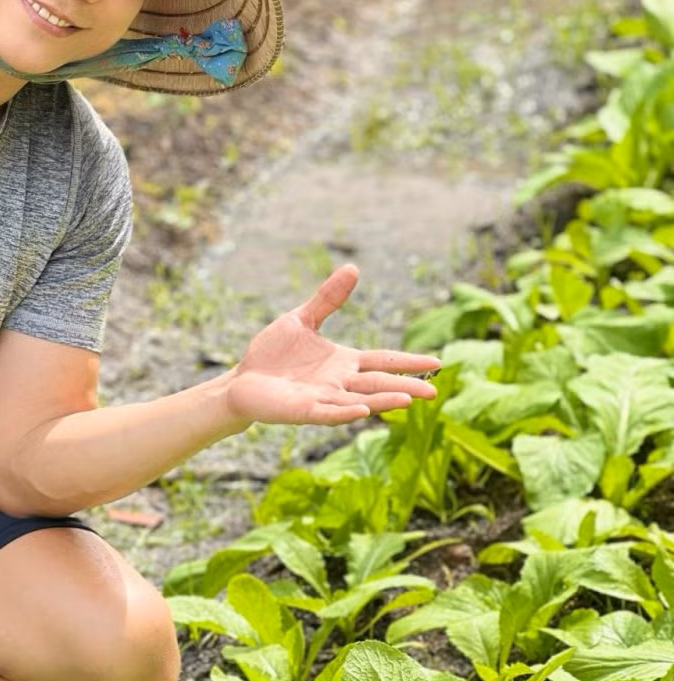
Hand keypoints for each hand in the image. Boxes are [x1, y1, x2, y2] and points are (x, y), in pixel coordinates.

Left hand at [224, 265, 441, 427]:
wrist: (242, 379)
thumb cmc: (273, 354)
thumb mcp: (302, 320)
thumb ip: (328, 299)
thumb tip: (353, 268)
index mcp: (343, 362)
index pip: (382, 361)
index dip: (407, 362)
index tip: (437, 362)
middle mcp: (339, 382)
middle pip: (378, 384)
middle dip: (405, 387)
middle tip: (434, 392)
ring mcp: (323, 398)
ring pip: (359, 401)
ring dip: (382, 401)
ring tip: (408, 400)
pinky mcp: (302, 410)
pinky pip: (327, 413)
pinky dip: (344, 412)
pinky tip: (361, 410)